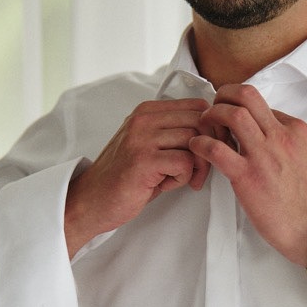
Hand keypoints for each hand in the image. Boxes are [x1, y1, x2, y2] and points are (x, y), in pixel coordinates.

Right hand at [64, 98, 210, 255]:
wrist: (92, 200)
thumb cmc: (125, 176)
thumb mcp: (149, 144)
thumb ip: (174, 132)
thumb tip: (214, 130)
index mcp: (147, 111)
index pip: (197, 106)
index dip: (210, 130)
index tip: (207, 151)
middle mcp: (143, 119)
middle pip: (200, 122)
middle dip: (209, 149)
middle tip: (198, 172)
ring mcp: (141, 138)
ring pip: (195, 141)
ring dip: (195, 166)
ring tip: (178, 179)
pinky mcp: (142, 160)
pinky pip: (184, 162)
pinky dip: (183, 178)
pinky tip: (165, 184)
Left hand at [189, 84, 306, 266]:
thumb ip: (287, 145)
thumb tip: (263, 139)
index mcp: (297, 131)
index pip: (262, 104)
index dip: (242, 108)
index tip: (232, 122)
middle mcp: (281, 136)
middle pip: (246, 95)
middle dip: (223, 95)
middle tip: (214, 109)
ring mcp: (264, 155)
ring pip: (232, 113)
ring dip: (211, 115)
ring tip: (204, 128)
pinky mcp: (247, 177)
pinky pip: (215, 149)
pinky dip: (200, 143)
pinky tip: (197, 148)